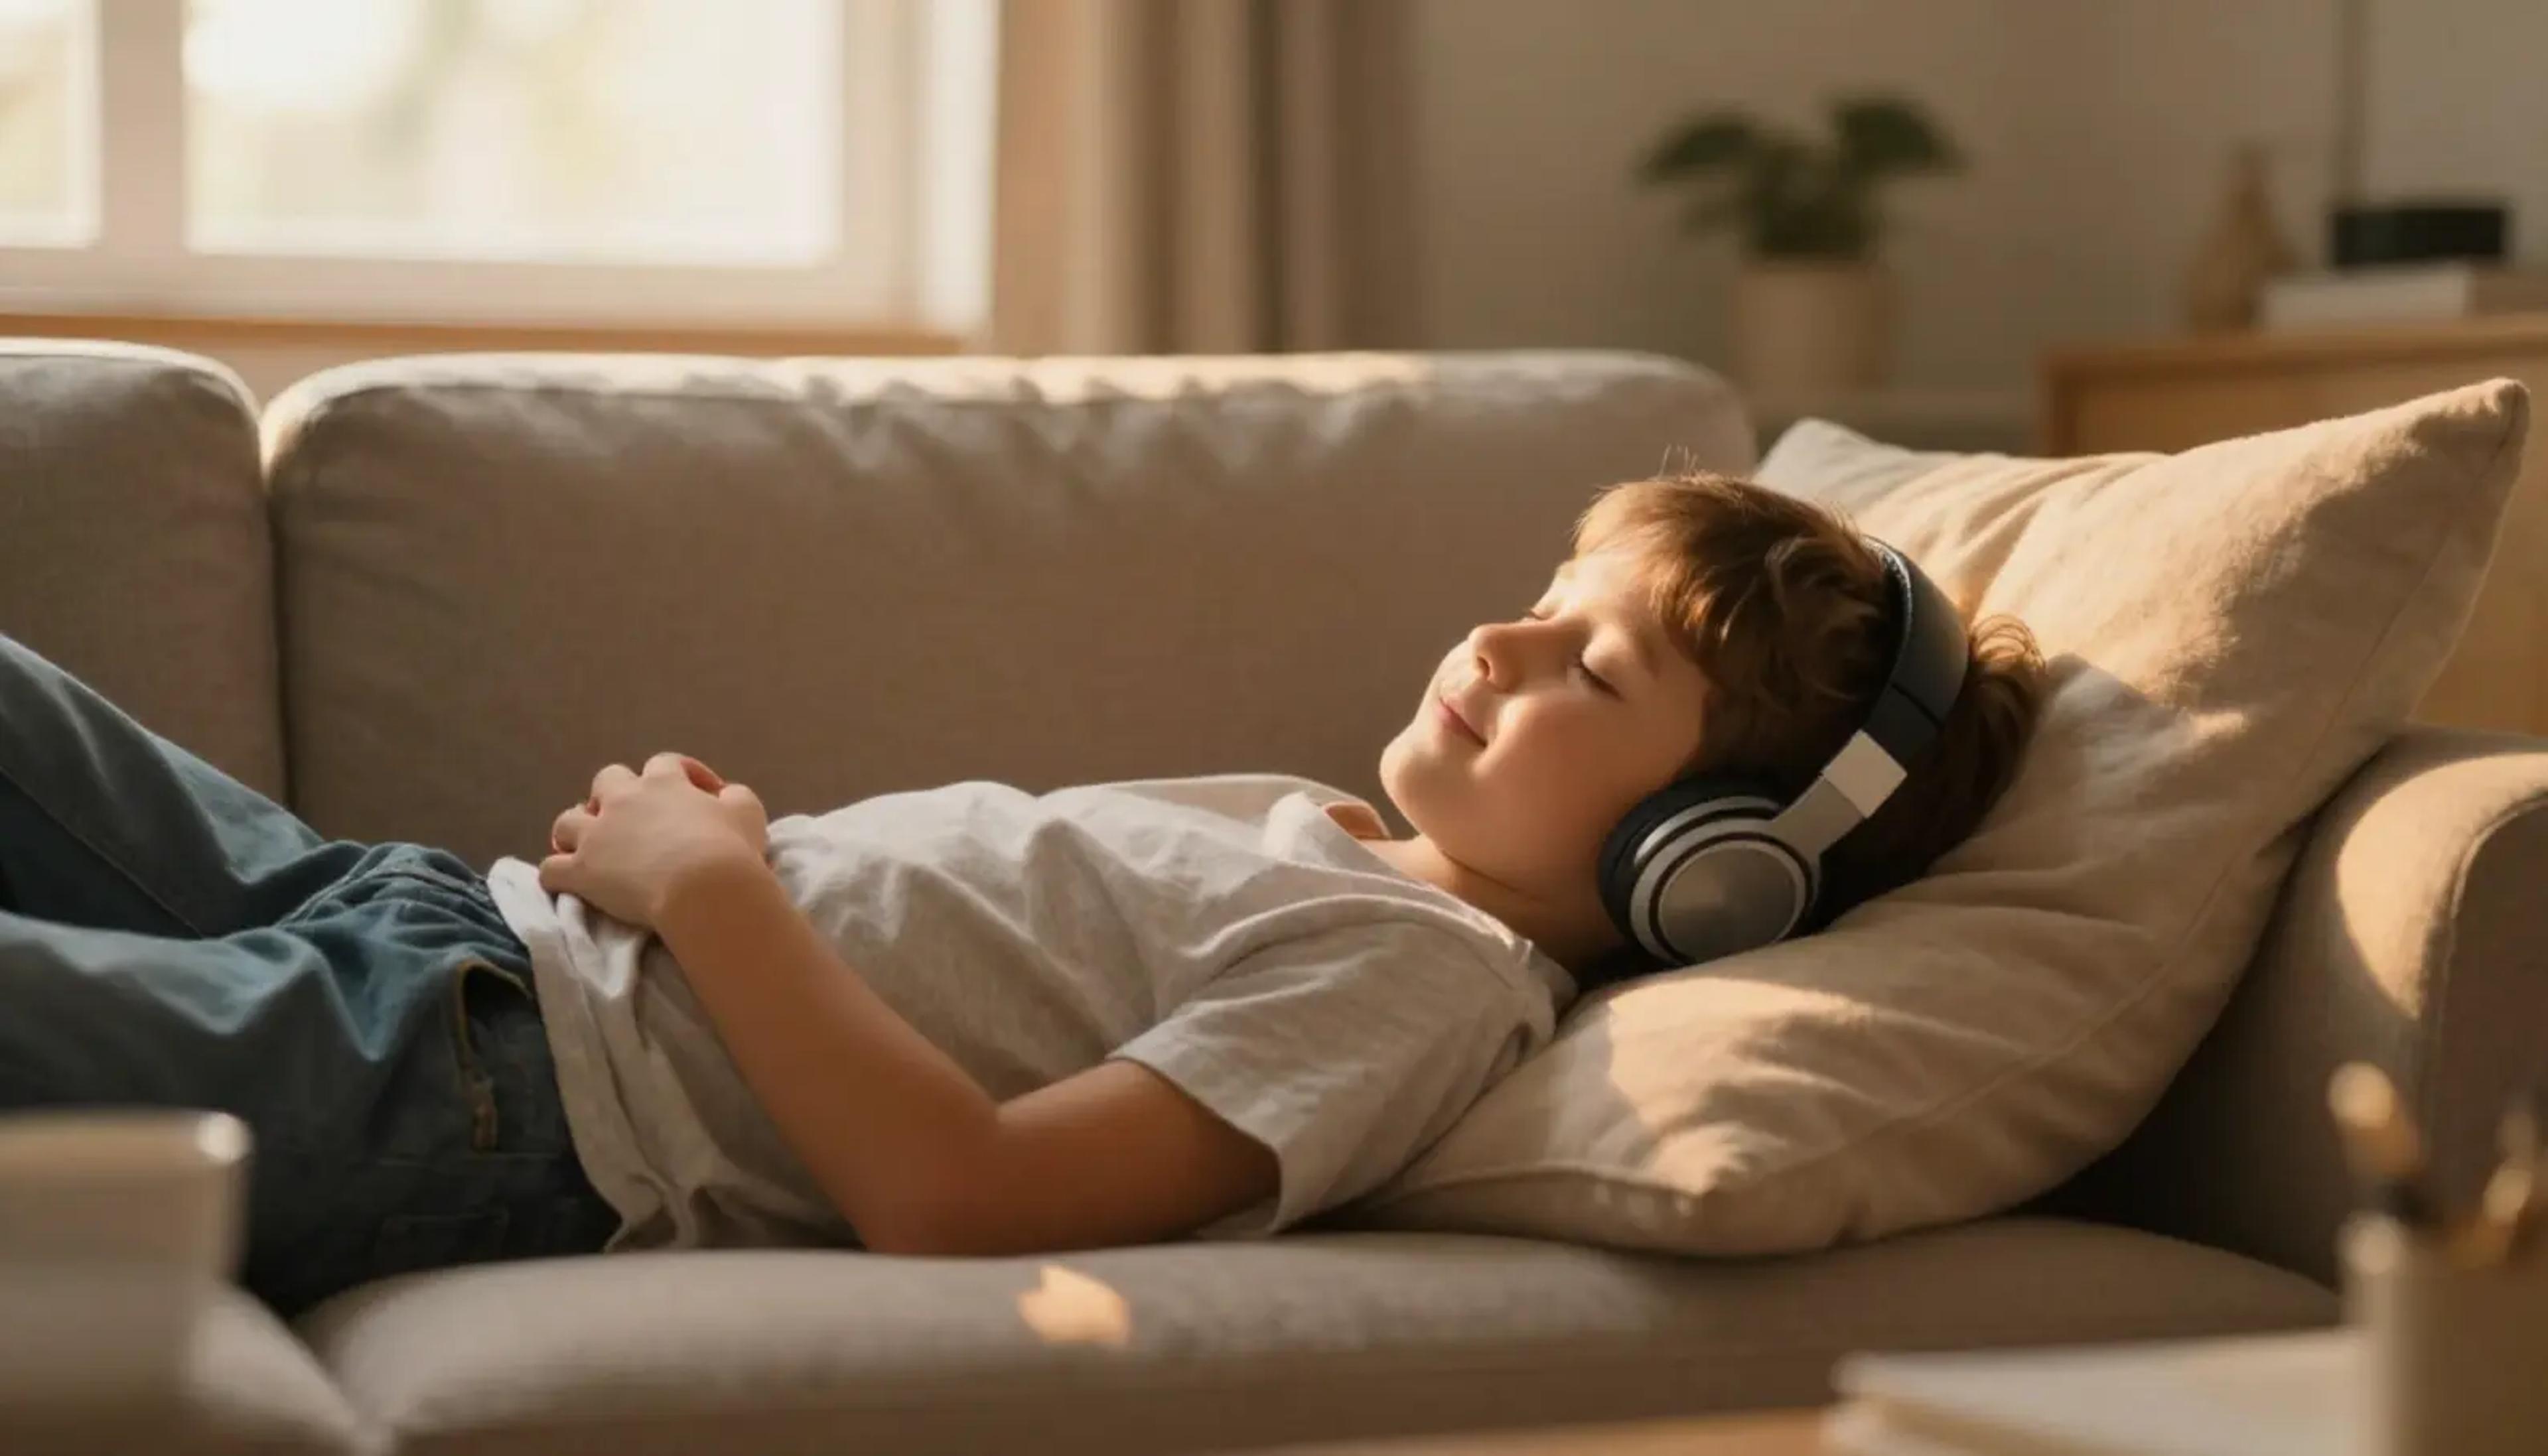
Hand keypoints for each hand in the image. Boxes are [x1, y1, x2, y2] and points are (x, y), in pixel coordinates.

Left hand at [542, 752, 769, 927]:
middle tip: (633, 820)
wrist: (704, 889)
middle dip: (615, 796)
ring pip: (567, 821)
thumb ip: (734, 796)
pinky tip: (565, 882)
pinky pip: (551, 870)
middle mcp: (623, 799)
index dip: (682, 775)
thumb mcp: (748, 811)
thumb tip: (725, 796)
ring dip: (577, 831)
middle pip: (606, 781)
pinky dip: (556, 875)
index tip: (700, 795)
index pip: (666, 763)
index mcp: (664, 782)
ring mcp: (597, 835)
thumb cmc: (731, 849)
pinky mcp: (581, 871)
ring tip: (590, 848)